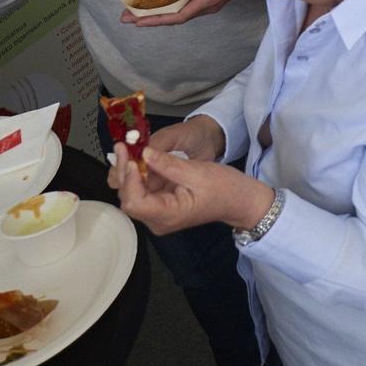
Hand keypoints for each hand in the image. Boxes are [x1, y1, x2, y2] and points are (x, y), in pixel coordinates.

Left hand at [118, 143, 275, 236]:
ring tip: (129, 149)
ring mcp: (158, 214)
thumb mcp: (198, 172)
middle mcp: (158, 220)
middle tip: (124, 146)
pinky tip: (138, 158)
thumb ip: (168, 164)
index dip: (129, 180)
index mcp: (168, 215)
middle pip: (129, 198)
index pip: (134, 202)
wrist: (240, 200)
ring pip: (132, 193)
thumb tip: (144, 153)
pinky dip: (139, 173)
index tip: (132, 158)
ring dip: (129, 171)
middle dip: (125, 172)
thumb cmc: (225, 189)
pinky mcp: (161, 206)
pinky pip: (143, 190)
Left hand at [123, 0, 255, 26]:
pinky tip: (156, 7)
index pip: (180, 15)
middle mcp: (207, 5)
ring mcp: (207, 3)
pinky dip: (167, 8)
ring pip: (177, 13)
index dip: (158, 19)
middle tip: (125, 18)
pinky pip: (183, 7)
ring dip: (156, 15)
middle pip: (175, 17)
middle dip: (150, 19)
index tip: (138, 21)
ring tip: (134, 13)